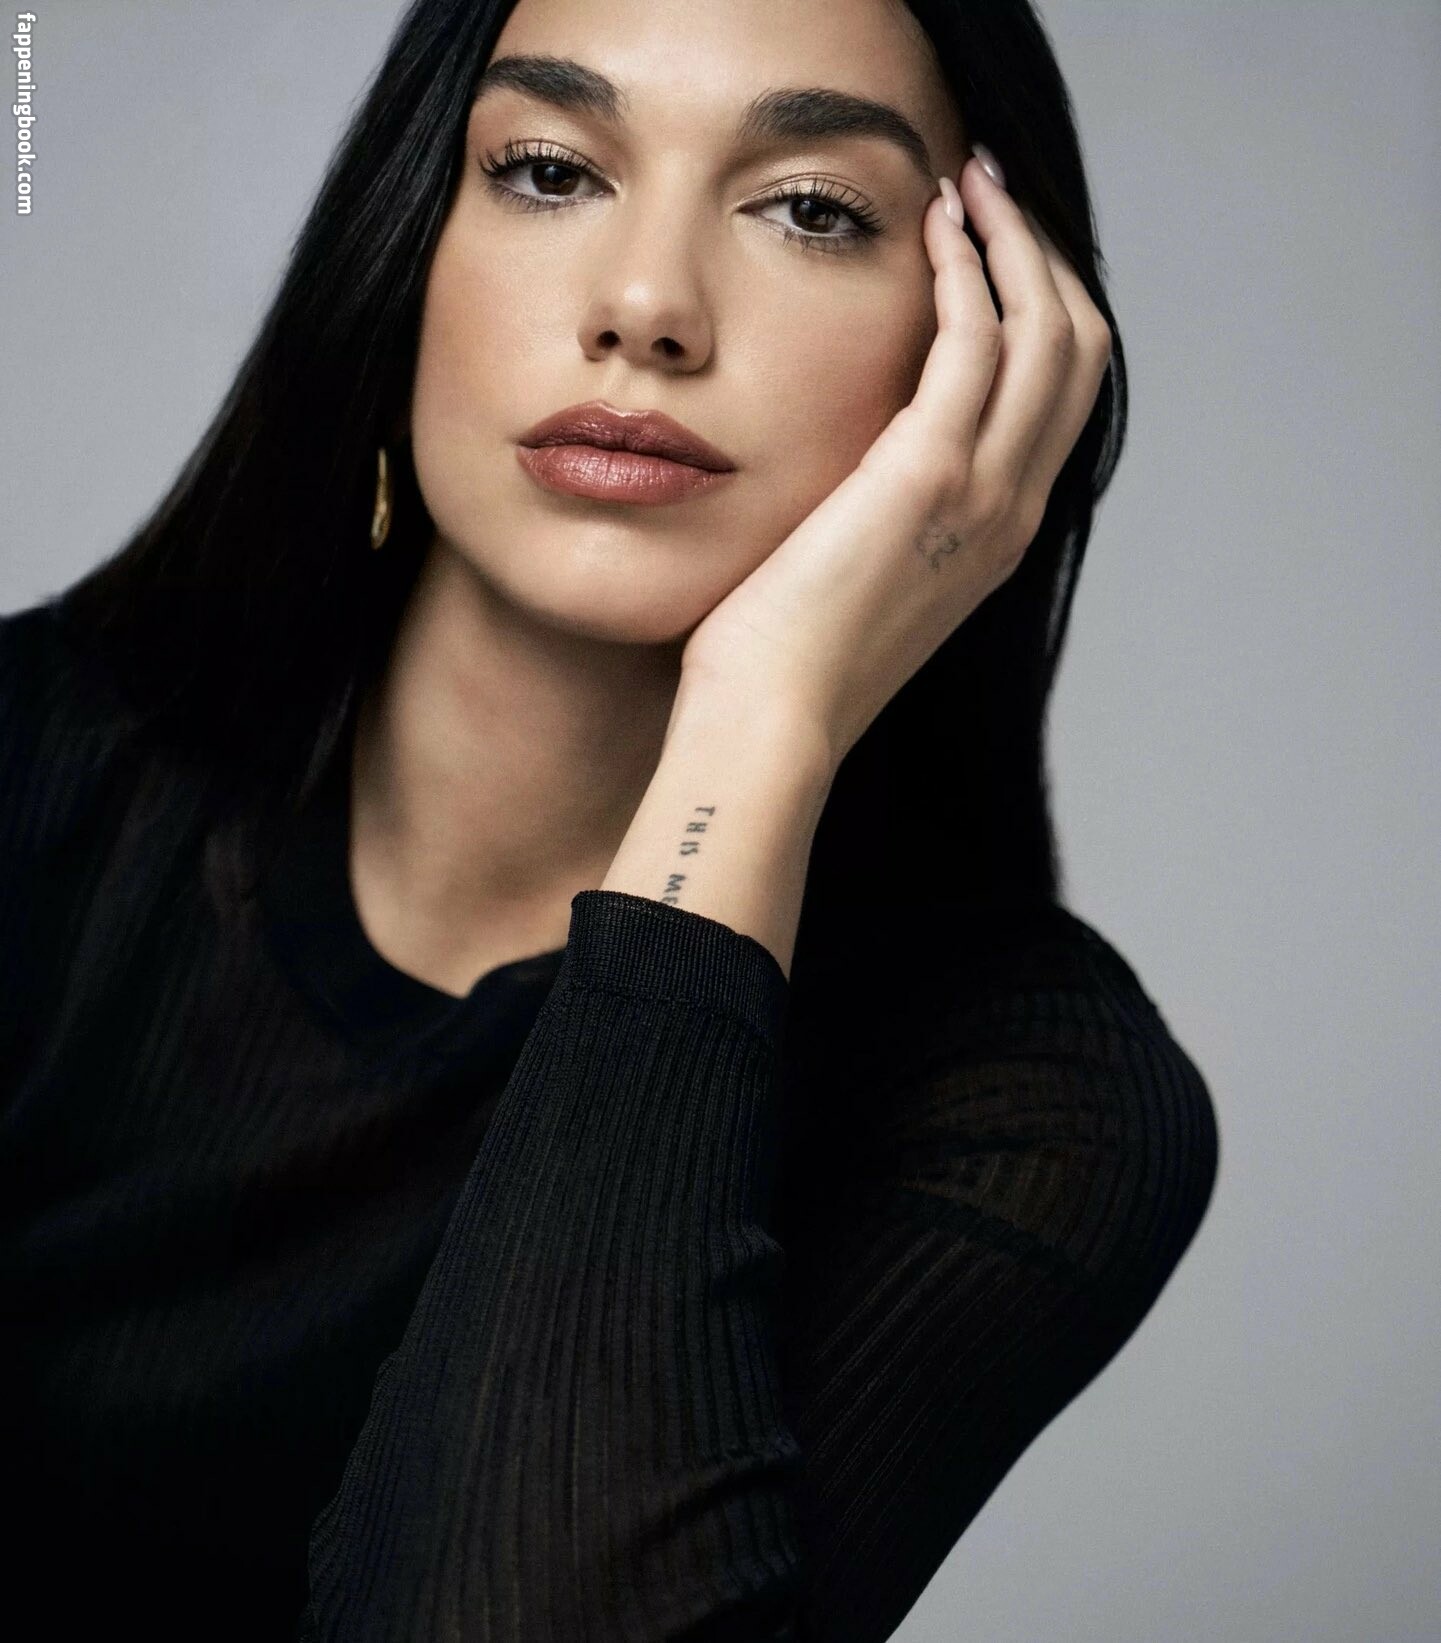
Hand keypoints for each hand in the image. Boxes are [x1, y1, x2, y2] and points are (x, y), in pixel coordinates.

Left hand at [679, 154, 1114, 767]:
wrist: (772, 723)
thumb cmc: (787, 663)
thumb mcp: (859, 578)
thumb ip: (884, 514)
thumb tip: (854, 468)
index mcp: (1001, 534)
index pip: (1061, 396)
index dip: (1044, 307)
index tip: (996, 247)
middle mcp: (1014, 509)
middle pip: (1078, 348)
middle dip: (1045, 256)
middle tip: (991, 191)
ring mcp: (984, 492)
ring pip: (1047, 329)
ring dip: (1013, 241)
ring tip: (968, 183)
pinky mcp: (928, 472)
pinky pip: (975, 338)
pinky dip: (965, 268)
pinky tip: (934, 226)